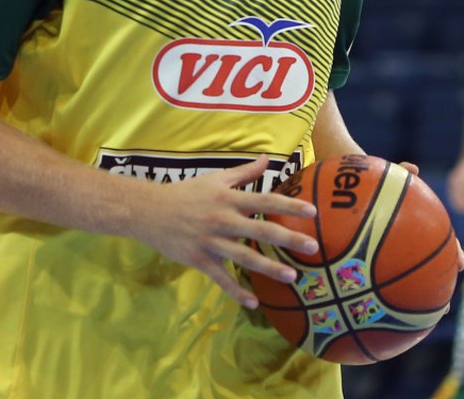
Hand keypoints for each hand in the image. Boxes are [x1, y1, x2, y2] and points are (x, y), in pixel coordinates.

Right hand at [126, 156, 318, 309]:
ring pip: (244, 257)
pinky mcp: (200, 260)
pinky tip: (254, 303)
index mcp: (228, 199)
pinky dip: (236, 291)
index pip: (265, 201)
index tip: (312, 212)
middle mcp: (223, 220)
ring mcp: (211, 242)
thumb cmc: (186, 192)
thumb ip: (244, 172)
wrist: (150, 211)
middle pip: (260, 231)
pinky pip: (221, 278)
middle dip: (288, 239)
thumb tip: (268, 160)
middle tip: (313, 247)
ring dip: (269, 268)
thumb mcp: (215, 178)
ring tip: (292, 277)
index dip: (289, 206)